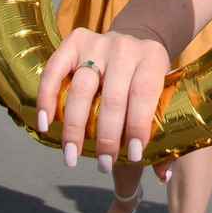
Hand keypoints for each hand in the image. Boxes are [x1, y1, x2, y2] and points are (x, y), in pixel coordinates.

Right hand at [37, 24, 171, 169]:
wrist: (135, 37)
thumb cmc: (148, 77)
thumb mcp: (164, 93)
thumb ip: (166, 131)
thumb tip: (163, 175)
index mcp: (152, 59)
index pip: (143, 94)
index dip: (137, 126)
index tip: (133, 156)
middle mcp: (125, 49)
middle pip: (112, 97)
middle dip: (106, 137)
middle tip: (103, 165)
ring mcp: (97, 44)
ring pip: (81, 89)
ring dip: (75, 128)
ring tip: (71, 156)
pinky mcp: (74, 41)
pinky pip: (54, 71)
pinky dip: (46, 99)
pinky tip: (45, 124)